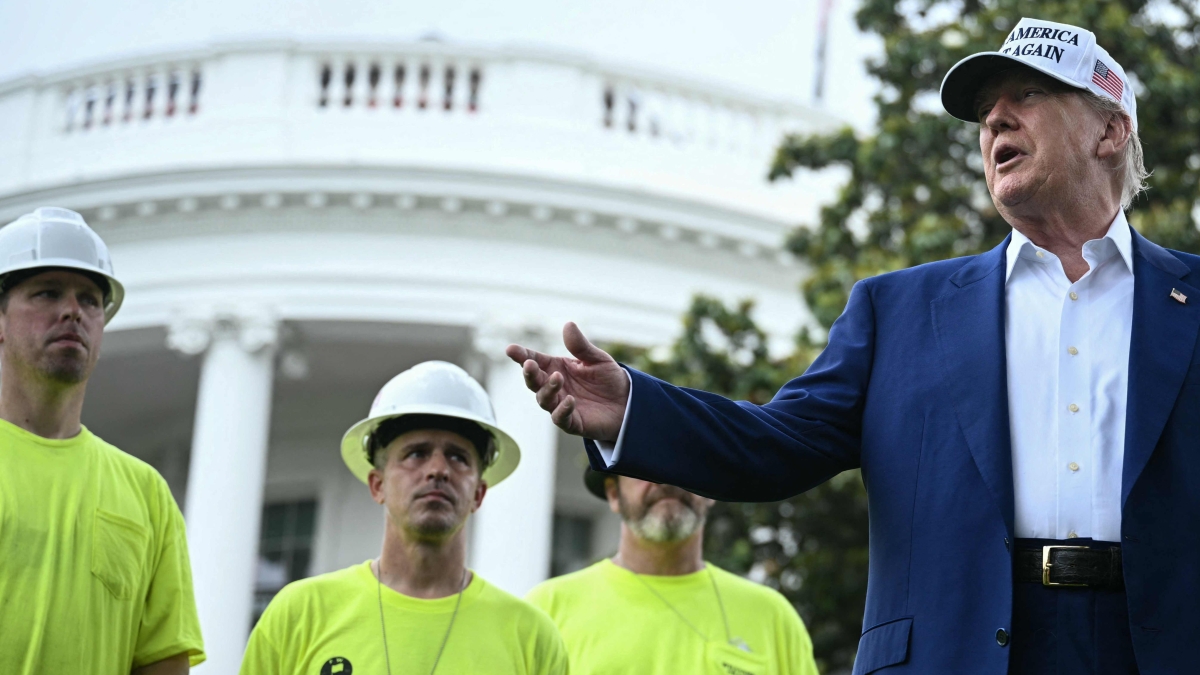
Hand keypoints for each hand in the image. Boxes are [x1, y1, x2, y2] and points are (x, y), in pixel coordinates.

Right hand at [505, 322, 629, 440]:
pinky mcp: (571, 422)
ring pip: (544, 399)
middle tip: (529, 364)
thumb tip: (568, 325)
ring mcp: (560, 405)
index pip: (535, 360)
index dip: (522, 355)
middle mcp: (554, 387)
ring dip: (547, 389)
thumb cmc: (608, 379)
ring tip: (557, 378)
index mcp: (556, 368)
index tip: (511, 349)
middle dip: (529, 373)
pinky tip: (569, 400)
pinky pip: (560, 417)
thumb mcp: (597, 358)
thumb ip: (581, 346)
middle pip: (534, 381)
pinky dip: (562, 410)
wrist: (627, 403)